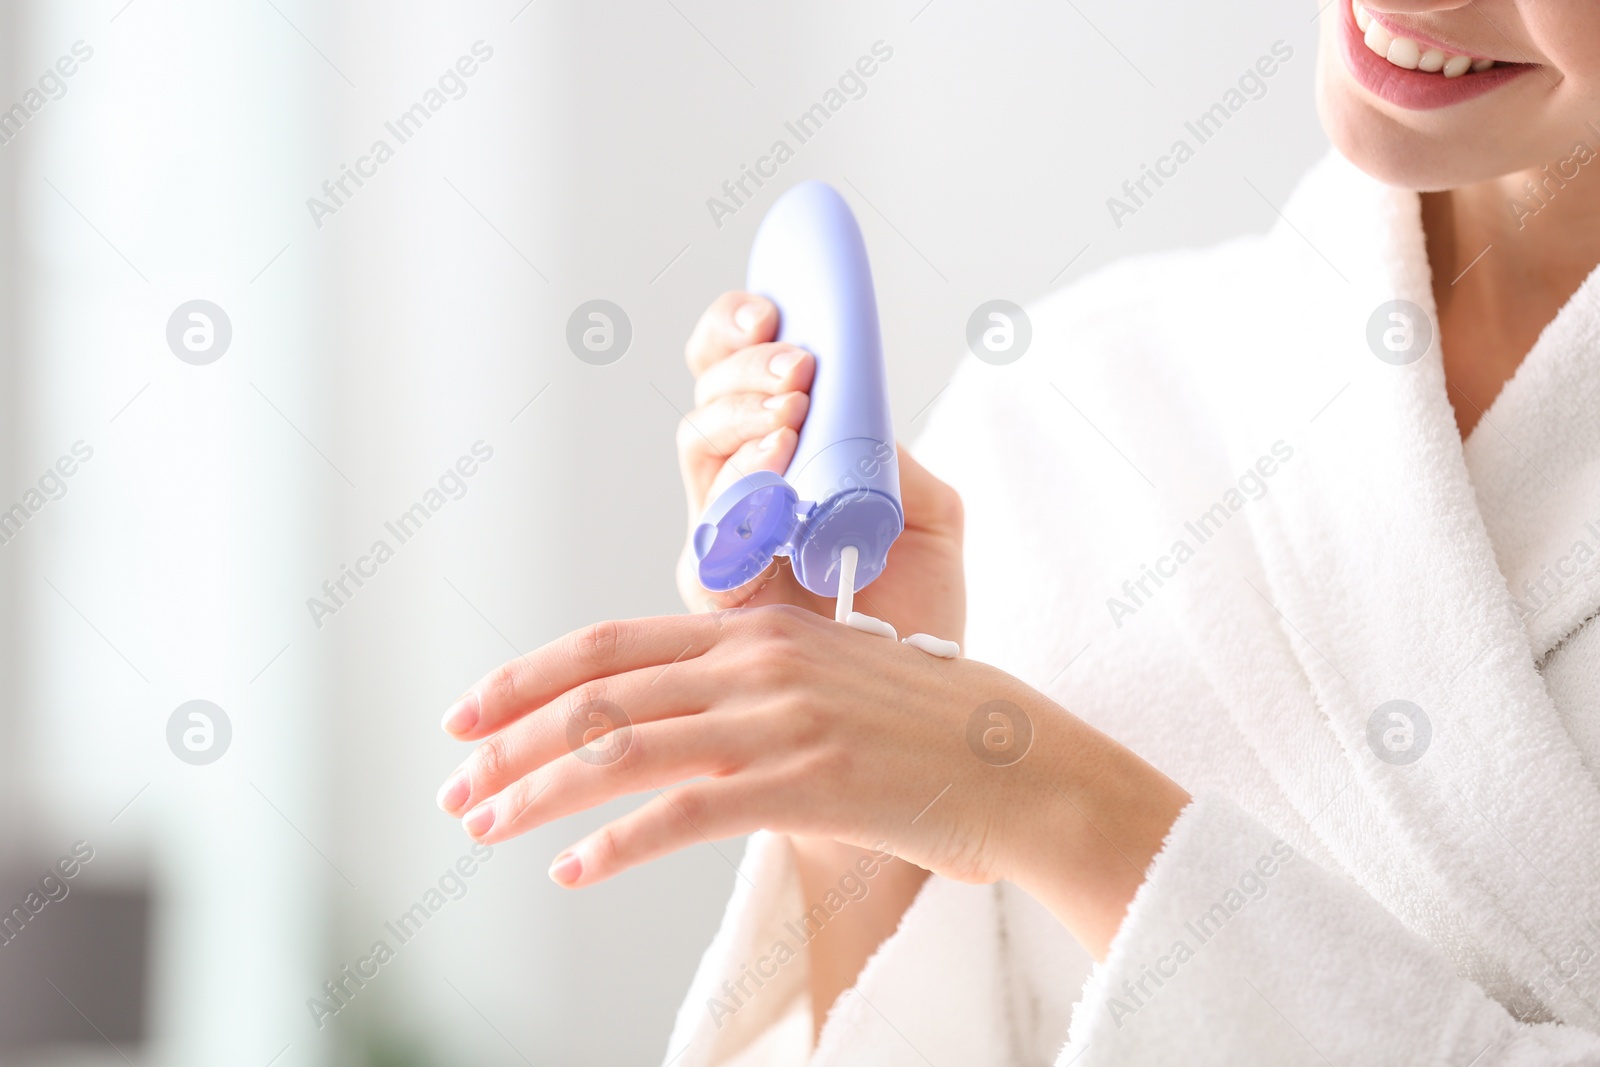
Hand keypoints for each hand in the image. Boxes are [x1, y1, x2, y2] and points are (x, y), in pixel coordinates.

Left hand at [435, 606, 1189, 957]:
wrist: (1030, 767)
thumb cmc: (934, 731)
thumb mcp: (833, 682)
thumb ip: (752, 693)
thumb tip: (679, 732)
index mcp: (759, 629)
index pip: (611, 643)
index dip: (527, 675)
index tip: (469, 712)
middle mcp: (758, 661)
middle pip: (599, 692)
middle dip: (510, 741)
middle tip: (454, 785)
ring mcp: (781, 717)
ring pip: (625, 748)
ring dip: (539, 791)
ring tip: (485, 827)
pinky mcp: (808, 782)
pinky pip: (685, 813)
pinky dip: (616, 844)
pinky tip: (573, 871)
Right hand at [674, 292, 964, 642]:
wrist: (921, 696)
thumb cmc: (919, 609)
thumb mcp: (931, 514)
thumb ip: (892, 457)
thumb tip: (853, 405)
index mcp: (782, 459)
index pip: (730, 374)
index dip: (734, 331)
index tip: (771, 310)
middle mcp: (740, 494)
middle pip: (706, 404)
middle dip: (742, 371)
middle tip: (797, 369)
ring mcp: (723, 543)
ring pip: (698, 455)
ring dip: (741, 420)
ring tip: (792, 415)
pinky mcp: (720, 597)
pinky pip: (708, 534)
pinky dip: (739, 496)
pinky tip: (776, 476)